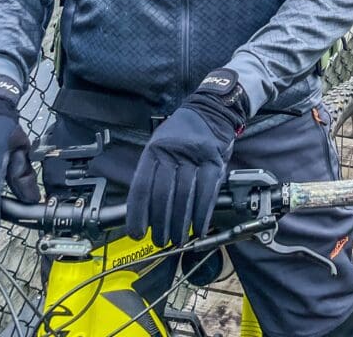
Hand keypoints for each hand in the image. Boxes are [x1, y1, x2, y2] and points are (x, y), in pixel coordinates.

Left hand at [127, 70, 247, 246]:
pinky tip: (198, 227)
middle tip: (160, 240)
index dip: (138, 214)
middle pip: (164, 194)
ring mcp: (195, 156)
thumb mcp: (160, 146)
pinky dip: (202, 214)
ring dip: (181, 223)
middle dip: (161, 223)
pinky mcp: (215, 161)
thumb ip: (152, 174)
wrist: (211, 111)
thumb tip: (143, 212)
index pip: (142, 186)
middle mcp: (173, 152)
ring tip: (178, 239)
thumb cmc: (182, 135)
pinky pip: (207, 192)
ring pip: (185, 196)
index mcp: (154, 150)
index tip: (138, 233)